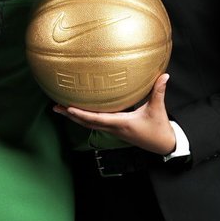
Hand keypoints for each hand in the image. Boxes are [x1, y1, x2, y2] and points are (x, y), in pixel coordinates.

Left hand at [54, 73, 176, 154]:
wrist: (163, 145)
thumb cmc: (159, 129)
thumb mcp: (158, 109)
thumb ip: (159, 91)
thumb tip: (164, 75)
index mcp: (121, 123)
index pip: (97, 119)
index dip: (82, 114)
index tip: (69, 108)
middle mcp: (114, 128)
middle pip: (87, 123)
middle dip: (71, 115)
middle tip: (55, 107)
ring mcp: (114, 131)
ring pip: (90, 124)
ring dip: (75, 117)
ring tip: (62, 108)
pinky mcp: (116, 130)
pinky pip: (96, 124)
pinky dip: (85, 118)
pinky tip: (79, 112)